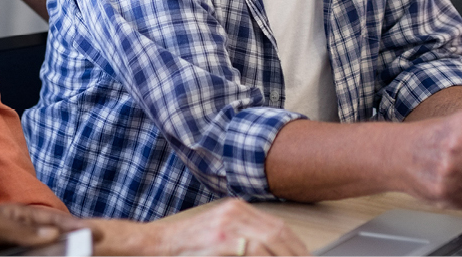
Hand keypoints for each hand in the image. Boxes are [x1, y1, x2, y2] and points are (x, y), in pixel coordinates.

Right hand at [140, 199, 307, 254]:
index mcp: (236, 209)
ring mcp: (227, 227)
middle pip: (277, 233)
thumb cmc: (186, 243)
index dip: (296, 245)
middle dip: (296, 253)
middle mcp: (233, 213)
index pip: (277, 226)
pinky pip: (253, 252)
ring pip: (269, 243)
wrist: (156, 243)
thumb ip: (245, 236)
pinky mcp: (220, 243)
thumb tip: (272, 249)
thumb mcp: (219, 231)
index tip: (306, 256)